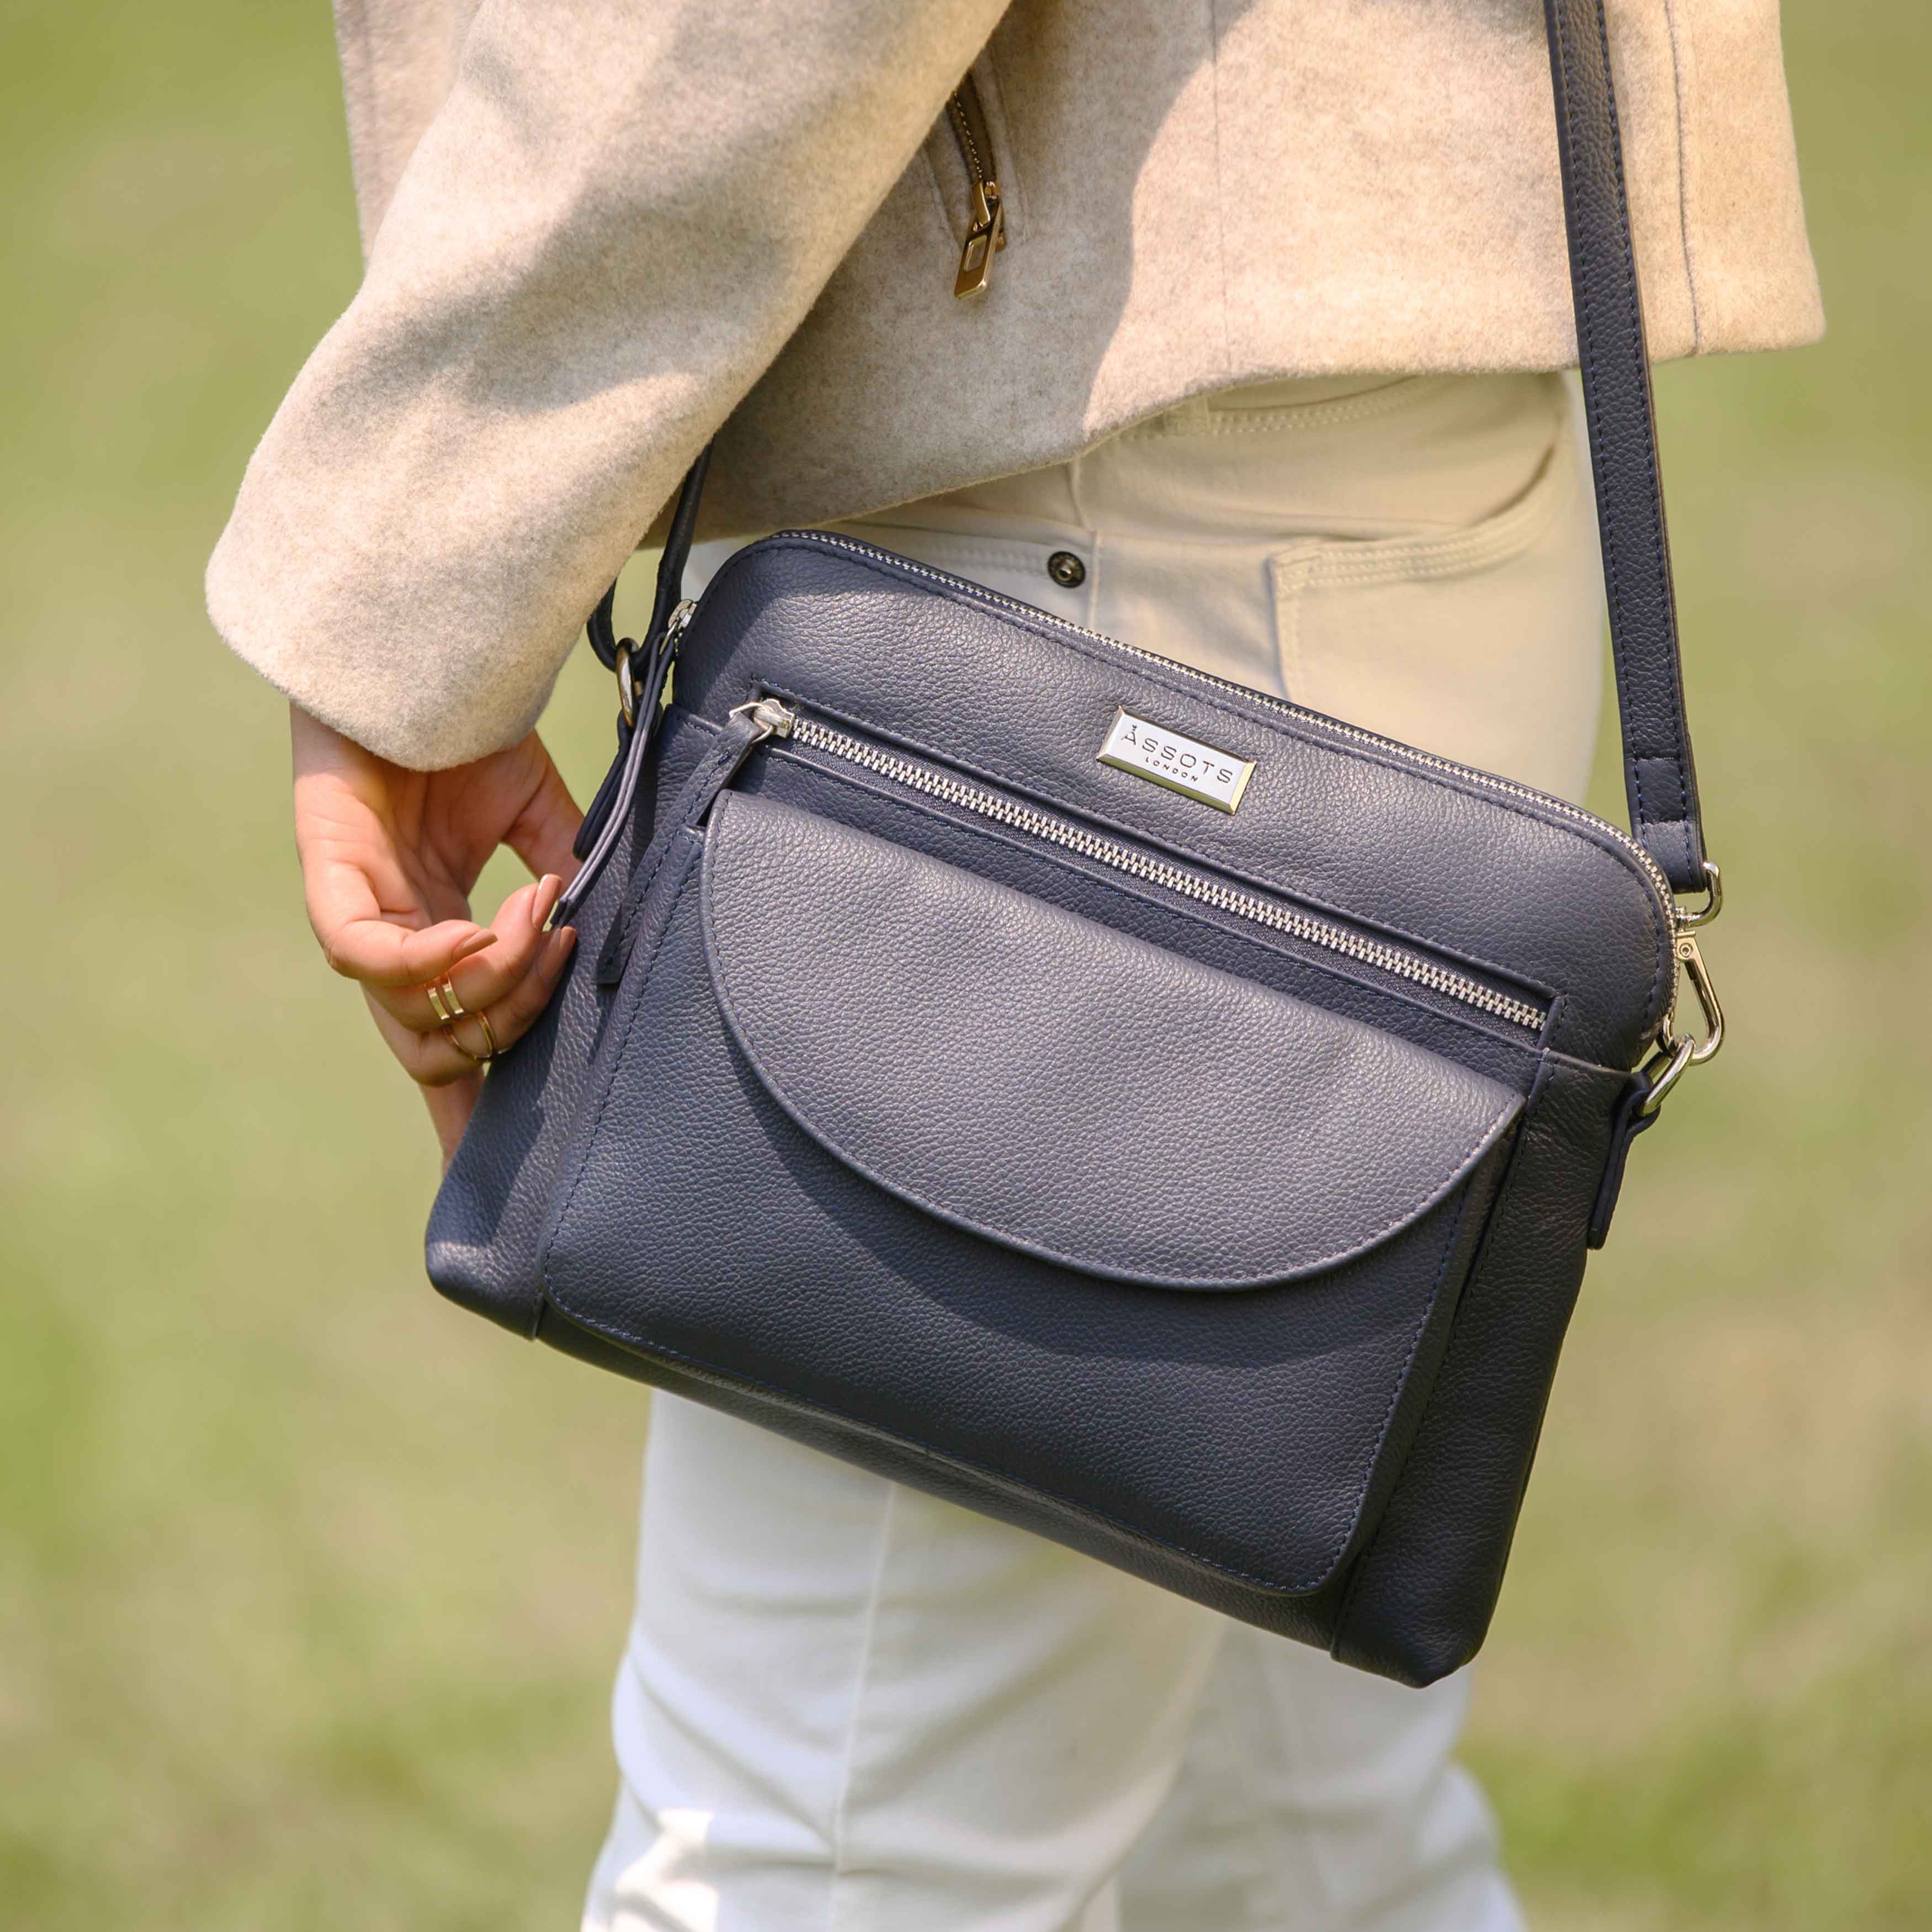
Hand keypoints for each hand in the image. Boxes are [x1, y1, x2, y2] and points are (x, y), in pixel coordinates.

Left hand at [290, 704, 583, 1164]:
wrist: (416, 662)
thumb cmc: (470, 735)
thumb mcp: (544, 823)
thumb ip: (573, 887)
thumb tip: (614, 941)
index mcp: (446, 942)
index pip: (454, 1052)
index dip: (469, 1123)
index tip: (500, 1189)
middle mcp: (399, 947)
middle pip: (445, 1052)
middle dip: (516, 1027)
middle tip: (566, 955)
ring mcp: (362, 921)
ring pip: (420, 1014)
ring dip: (496, 978)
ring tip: (540, 914)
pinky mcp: (330, 886)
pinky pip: (373, 962)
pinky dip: (434, 959)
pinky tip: (478, 925)